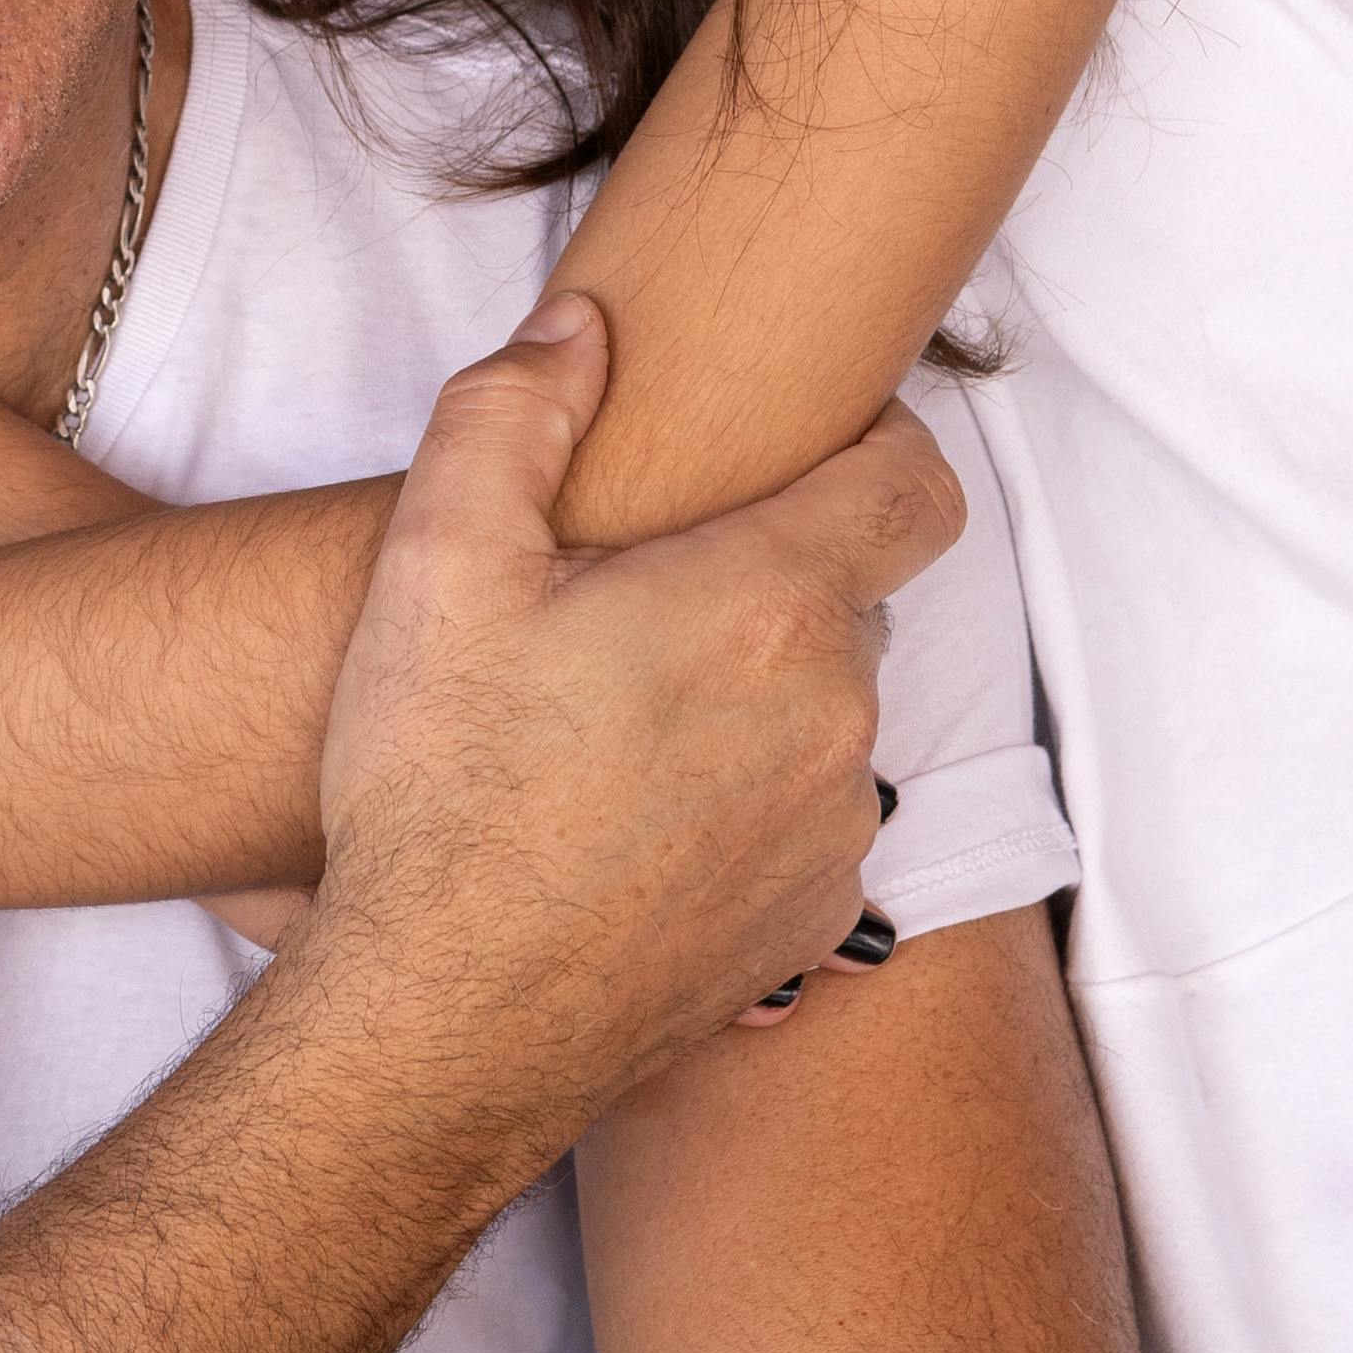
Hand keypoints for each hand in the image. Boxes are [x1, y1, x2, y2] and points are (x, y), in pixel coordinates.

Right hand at [295, 294, 952, 1157]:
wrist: (443, 1024)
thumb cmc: (442, 790)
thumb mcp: (437, 565)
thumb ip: (513, 414)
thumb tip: (582, 328)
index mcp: (772, 603)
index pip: (915, 489)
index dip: (878, 452)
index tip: (805, 456)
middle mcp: (839, 713)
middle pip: (850, 604)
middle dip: (767, 587)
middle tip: (636, 612)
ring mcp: (837, 829)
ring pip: (828, 717)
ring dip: (757, 703)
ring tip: (619, 732)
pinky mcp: (816, 922)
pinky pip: (809, 823)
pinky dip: (749, 807)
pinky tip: (635, 826)